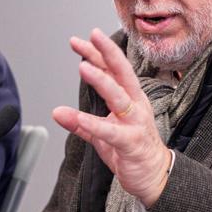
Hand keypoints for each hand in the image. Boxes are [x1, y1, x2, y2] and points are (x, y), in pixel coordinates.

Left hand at [52, 29, 172, 206]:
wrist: (153, 176)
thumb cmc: (131, 150)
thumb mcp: (102, 133)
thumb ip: (80, 122)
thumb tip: (57, 112)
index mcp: (130, 98)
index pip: (113, 70)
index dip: (97, 53)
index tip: (79, 41)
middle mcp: (135, 105)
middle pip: (122, 72)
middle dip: (107, 52)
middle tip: (92, 36)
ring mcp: (135, 122)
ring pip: (119, 96)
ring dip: (101, 81)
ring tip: (83, 67)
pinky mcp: (131, 142)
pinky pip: (111, 131)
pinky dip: (93, 123)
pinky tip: (78, 117)